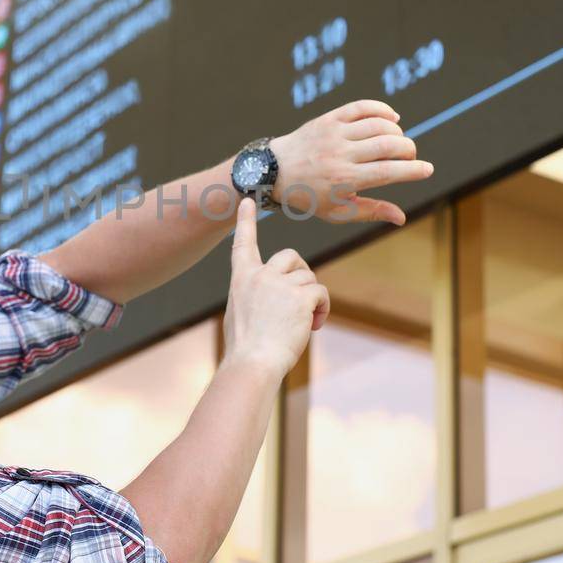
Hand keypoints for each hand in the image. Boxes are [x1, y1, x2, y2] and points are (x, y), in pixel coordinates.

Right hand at [222, 198, 329, 380]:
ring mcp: (281, 284)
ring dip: (312, 298)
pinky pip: (320, 292)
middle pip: (290, 256)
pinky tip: (314, 325)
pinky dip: (322, 308)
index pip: (243, 243)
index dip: (246, 221)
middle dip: (301, 272)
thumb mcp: (240, 313)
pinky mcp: (301, 296)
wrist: (253, 362)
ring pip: (309, 278)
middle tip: (303, 296)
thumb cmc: (245, 347)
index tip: (248, 200)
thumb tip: (278, 297)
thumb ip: (257, 296)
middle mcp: (260, 275)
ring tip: (306, 322)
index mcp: (241, 278)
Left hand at [269, 100, 432, 223]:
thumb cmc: (308, 196)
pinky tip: (393, 118)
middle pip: (388, 144)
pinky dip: (382, 109)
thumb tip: (402, 217)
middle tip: (410, 157)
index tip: (427, 170)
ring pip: (378, 124)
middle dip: (408, 149)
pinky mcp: (329, 118)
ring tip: (399, 142)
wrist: (274, 171)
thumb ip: (371, 211)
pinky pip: (361, 107)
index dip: (413, 169)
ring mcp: (335, 133)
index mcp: (344, 180)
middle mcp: (341, 154)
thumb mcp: (337, 212)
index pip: (388, 171)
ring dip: (398, 132)